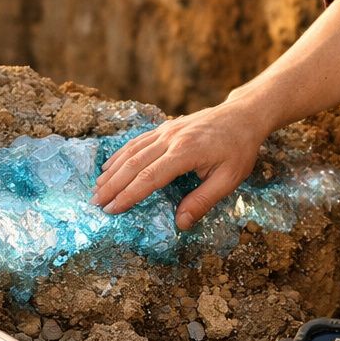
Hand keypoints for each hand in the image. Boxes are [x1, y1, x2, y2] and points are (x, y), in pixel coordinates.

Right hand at [92, 101, 270, 229]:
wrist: (243, 116)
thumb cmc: (239, 149)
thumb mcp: (229, 179)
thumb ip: (203, 201)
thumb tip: (180, 224)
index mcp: (186, 152)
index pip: (150, 177)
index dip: (129, 195)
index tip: (112, 210)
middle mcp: (171, 139)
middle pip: (134, 164)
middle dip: (112, 185)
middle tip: (96, 204)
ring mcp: (167, 130)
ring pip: (131, 151)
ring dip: (112, 171)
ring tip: (97, 189)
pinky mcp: (166, 127)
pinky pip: (138, 141)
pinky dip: (120, 155)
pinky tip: (110, 166)